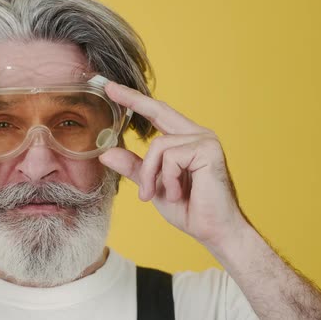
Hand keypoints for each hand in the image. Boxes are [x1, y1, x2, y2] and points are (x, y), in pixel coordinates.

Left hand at [99, 82, 247, 247]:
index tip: (112, 88)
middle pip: (159, 111)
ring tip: (159, 194)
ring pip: (157, 146)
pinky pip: (170, 157)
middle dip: (133, 100)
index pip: (158, 114)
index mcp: (186, 140)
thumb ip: (134, 167)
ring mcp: (204, 140)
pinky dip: (168, 179)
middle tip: (108, 88)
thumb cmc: (188, 209)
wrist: (214, 231)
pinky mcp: (208, 150)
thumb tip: (106, 154)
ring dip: (151, 175)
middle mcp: (197, 134)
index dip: (136, 100)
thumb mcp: (153, 185)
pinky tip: (180, 193)